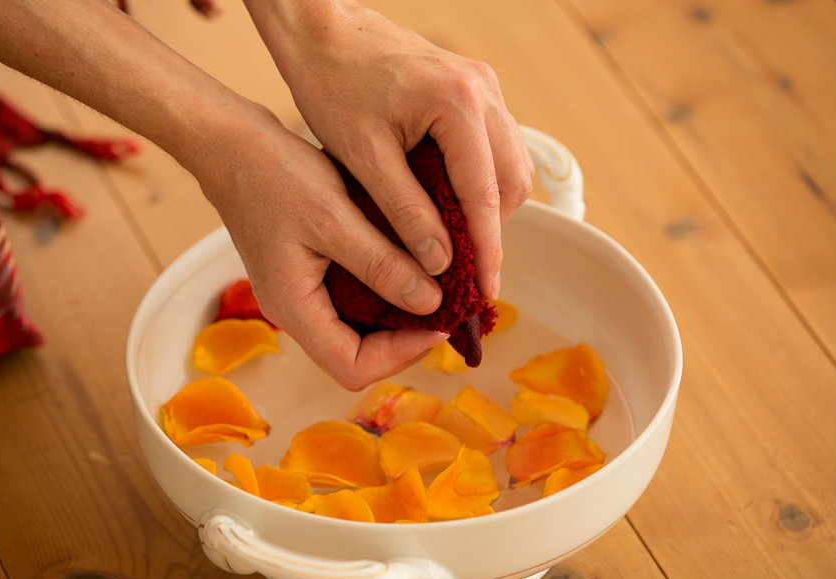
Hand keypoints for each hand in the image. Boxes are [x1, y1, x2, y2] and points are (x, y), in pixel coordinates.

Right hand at [194, 102, 448, 389]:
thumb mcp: (335, 217)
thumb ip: (381, 264)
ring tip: (434, 292)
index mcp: (293, 308)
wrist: (233, 146)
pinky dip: (381, 296)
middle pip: (355, 358)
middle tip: (445, 310)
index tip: (440, 323)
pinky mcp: (305, 277)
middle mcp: (293, 312)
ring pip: (354, 333)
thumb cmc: (276, 176)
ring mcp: (298, 296)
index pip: (352, 367)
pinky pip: (349, 304)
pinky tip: (407, 271)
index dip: (402, 355)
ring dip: (395, 320)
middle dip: (404, 341)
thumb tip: (429, 304)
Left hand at [245, 0, 534, 299]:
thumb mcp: (364, 158)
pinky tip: (452, 203)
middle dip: (492, 230)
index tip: (486, 290)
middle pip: (512, 182)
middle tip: (466, 271)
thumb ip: (405, 212)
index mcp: (458, 105)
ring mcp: (483, 86)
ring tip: (457, 243)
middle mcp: (483, 91)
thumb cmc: (333, 84)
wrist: (323, 32)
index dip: (488, 250)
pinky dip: (482, 180)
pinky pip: (495, 145)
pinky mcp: (475, 88)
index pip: (486, 195)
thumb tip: (439, 263)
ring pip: (510, 164)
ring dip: (490, 206)